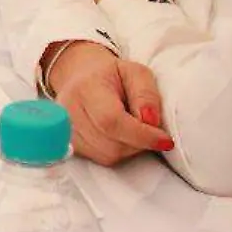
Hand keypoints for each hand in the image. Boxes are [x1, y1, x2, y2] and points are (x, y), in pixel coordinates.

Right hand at [46, 42, 173, 165]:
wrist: (81, 78)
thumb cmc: (112, 75)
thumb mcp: (136, 73)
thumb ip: (146, 94)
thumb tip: (151, 121)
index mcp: (85, 88)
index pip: (111, 120)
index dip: (141, 134)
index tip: (165, 140)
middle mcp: (68, 112)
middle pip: (112, 144)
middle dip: (139, 142)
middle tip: (148, 126)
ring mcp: (65, 131)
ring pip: (108, 155)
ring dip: (129, 147)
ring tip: (131, 127)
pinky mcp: (69, 145)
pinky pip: (101, 159)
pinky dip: (117, 151)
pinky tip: (118, 135)